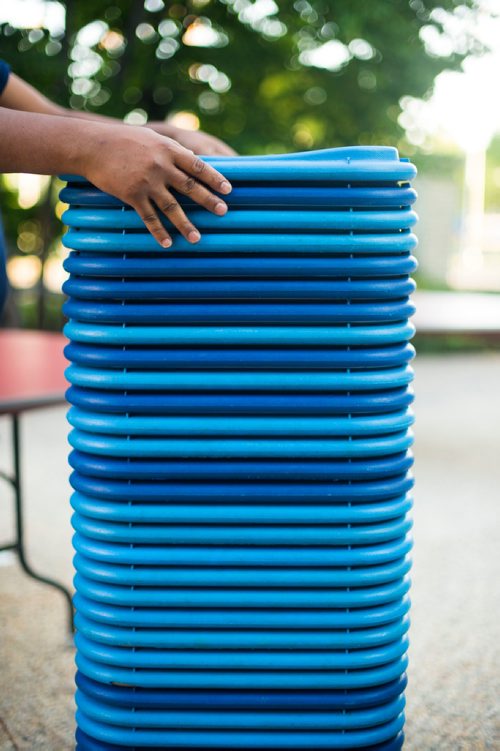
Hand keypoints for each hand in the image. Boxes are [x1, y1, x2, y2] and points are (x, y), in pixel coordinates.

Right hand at [81, 123, 231, 246]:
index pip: (198, 165)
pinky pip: (149, 217)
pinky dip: (159, 232)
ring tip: (197, 239)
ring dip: (186, 224)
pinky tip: (168, 243)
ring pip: (172, 207)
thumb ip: (172, 151)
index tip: (228, 190)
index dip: (214, 178)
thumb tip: (194, 159)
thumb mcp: (151, 138)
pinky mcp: (132, 195)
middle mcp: (160, 166)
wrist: (92, 146)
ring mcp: (146, 182)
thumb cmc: (123, 140)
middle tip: (223, 213)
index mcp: (167, 150)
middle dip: (209, 201)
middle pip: (190, 187)